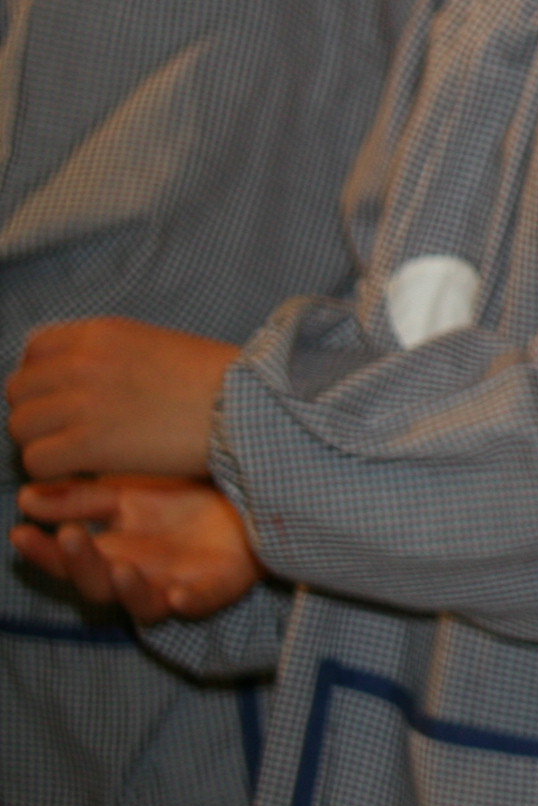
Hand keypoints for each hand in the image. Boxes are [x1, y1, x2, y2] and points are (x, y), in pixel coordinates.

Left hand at [8, 319, 236, 479]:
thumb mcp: (154, 345)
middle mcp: (81, 362)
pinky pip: (36, 461)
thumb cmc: (215, 381)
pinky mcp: (87, 443)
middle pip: (19, 391)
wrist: (247, 407)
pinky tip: (82, 471)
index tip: (64, 400)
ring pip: (21, 428)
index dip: (42, 380)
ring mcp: (80, 402)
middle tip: (68, 433)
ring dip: (43, 444)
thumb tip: (75, 378)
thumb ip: (107, 354)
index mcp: (99, 333)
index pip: (33, 352)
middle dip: (38, 414)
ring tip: (76, 455)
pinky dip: (52, 472)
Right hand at [11, 476, 263, 621]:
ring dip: (129, 590)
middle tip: (69, 535)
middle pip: (99, 586)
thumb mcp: (127, 495)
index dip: (42, 552)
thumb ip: (80, 500)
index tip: (19, 532)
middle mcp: (138, 579)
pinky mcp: (217, 589)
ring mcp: (176, 587)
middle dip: (81, 564)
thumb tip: (25, 498)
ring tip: (121, 568)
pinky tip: (179, 597)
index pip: (67, 561)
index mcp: (111, 556)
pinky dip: (190, 603)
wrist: (244, 502)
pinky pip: (201, 604)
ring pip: (144, 604)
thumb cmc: (179, 503)